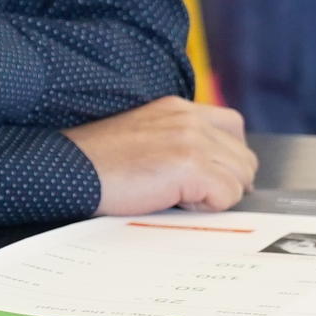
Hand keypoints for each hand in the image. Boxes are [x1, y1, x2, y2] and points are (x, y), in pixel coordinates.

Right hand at [66, 97, 255, 213]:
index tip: (210, 178)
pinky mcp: (191, 165)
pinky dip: (207, 207)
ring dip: (216, 195)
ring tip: (180, 198)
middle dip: (227, 181)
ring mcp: (192, 140)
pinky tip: (177, 203)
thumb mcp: (146, 136)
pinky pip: (227, 195)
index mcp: (180, 108)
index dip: (227, 157)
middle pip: (244, 156)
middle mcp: (190, 118)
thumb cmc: (99, 162)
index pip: (233, 127)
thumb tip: (213, 172)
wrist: (71, 168)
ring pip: (240, 177)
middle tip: (193, 195)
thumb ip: (179, 141)